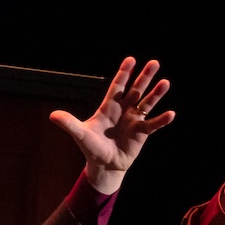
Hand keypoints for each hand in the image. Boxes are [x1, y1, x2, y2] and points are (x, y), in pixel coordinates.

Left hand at [50, 57, 173, 194]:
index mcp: (109, 107)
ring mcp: (134, 120)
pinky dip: (161, 120)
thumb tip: (53, 115)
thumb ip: (69, 124)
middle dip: (144, 77)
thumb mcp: (81, 134)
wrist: (103, 165)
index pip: (117, 86)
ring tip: (165, 82)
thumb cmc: (92, 148)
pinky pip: (153, 124)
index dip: (124, 73)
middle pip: (136, 90)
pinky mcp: (141, 133)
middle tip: (154, 63)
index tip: (131, 59)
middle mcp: (124, 110)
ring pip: (147, 104)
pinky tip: (171, 114)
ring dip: (156, 94)